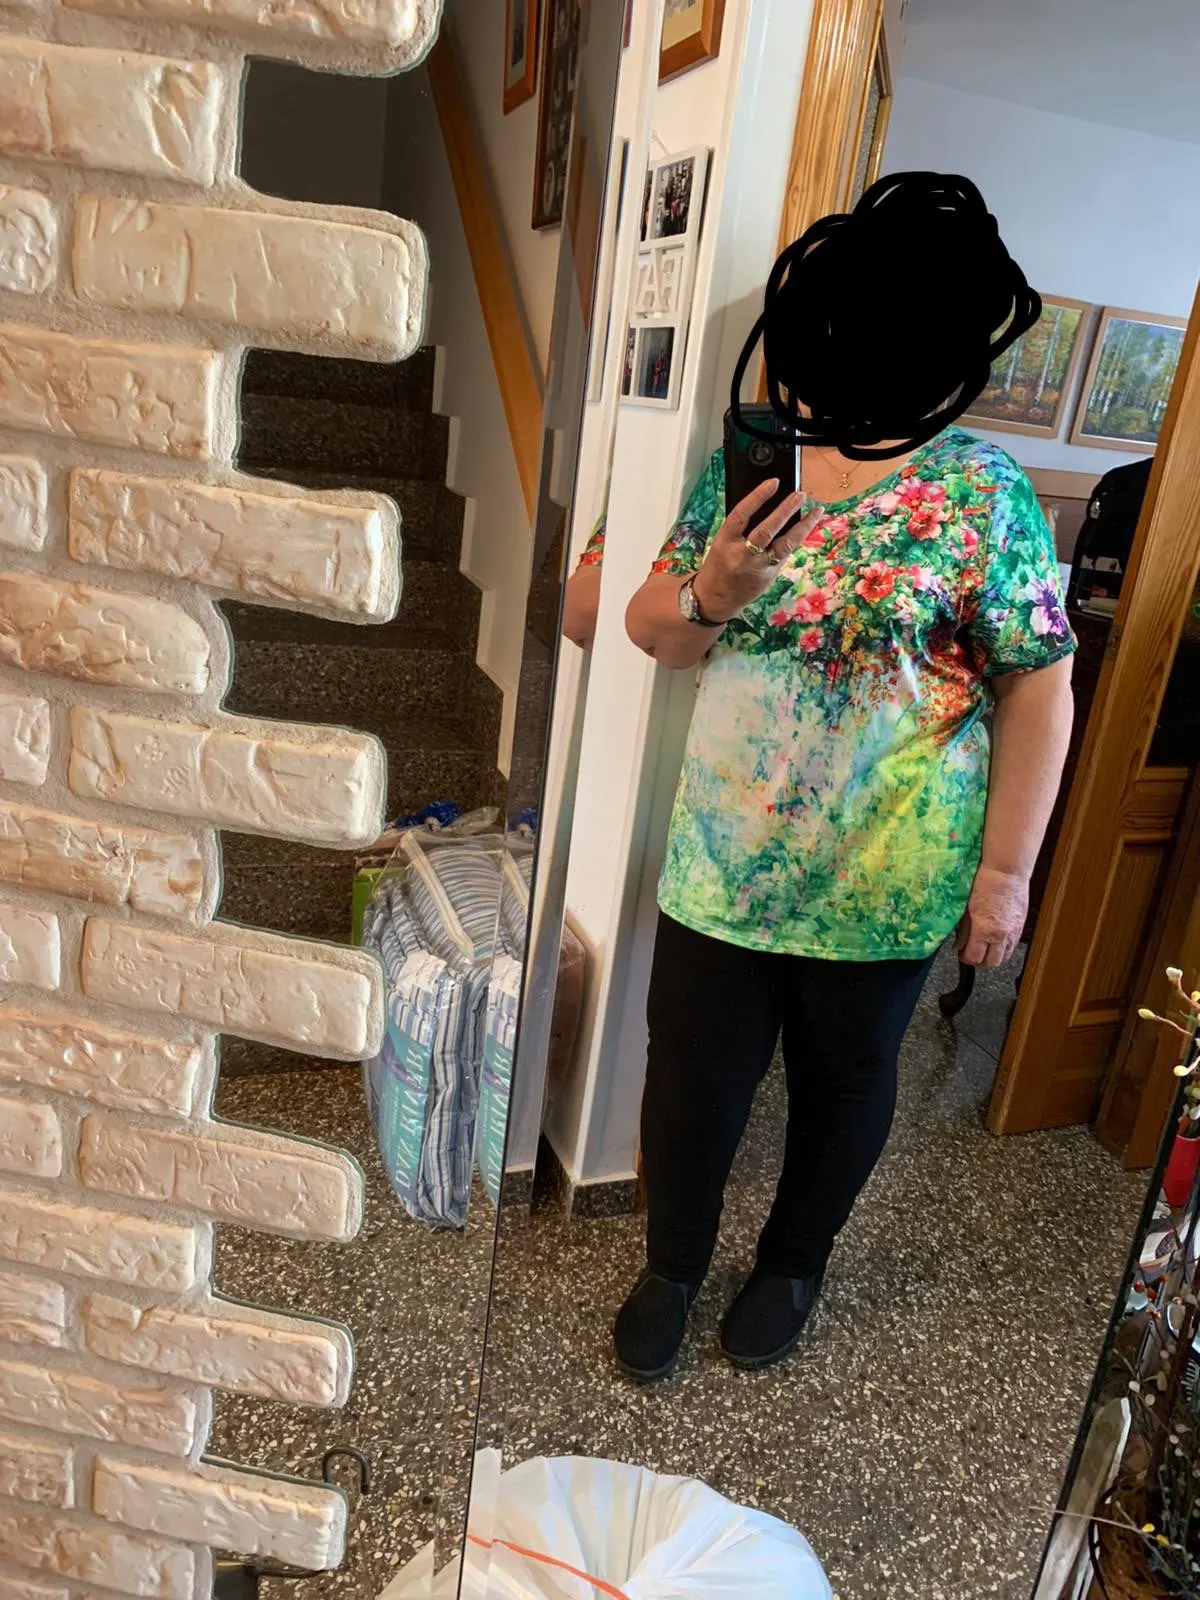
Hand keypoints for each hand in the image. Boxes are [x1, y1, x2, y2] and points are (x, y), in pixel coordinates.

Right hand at [691, 480, 821, 623]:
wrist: (716, 598)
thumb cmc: (719, 566)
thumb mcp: (722, 543)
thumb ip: (741, 529)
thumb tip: (769, 507)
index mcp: (725, 541)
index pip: (741, 514)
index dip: (758, 497)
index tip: (773, 483)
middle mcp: (741, 555)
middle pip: (766, 530)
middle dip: (785, 510)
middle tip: (800, 495)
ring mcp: (757, 567)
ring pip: (784, 545)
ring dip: (803, 527)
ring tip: (816, 511)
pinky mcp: (769, 577)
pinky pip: (785, 555)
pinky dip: (796, 539)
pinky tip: (806, 527)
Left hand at [957, 866, 1028, 967]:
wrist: (1006, 871)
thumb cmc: (984, 883)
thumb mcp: (966, 907)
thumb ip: (963, 930)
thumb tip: (959, 945)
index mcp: (984, 930)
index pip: (975, 957)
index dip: (966, 959)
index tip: (961, 954)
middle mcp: (1001, 935)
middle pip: (992, 962)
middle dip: (980, 961)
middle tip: (972, 953)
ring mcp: (1014, 932)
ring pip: (1005, 957)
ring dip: (993, 956)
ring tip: (984, 947)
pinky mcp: (1021, 926)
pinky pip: (1013, 946)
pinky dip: (1004, 947)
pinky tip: (995, 939)